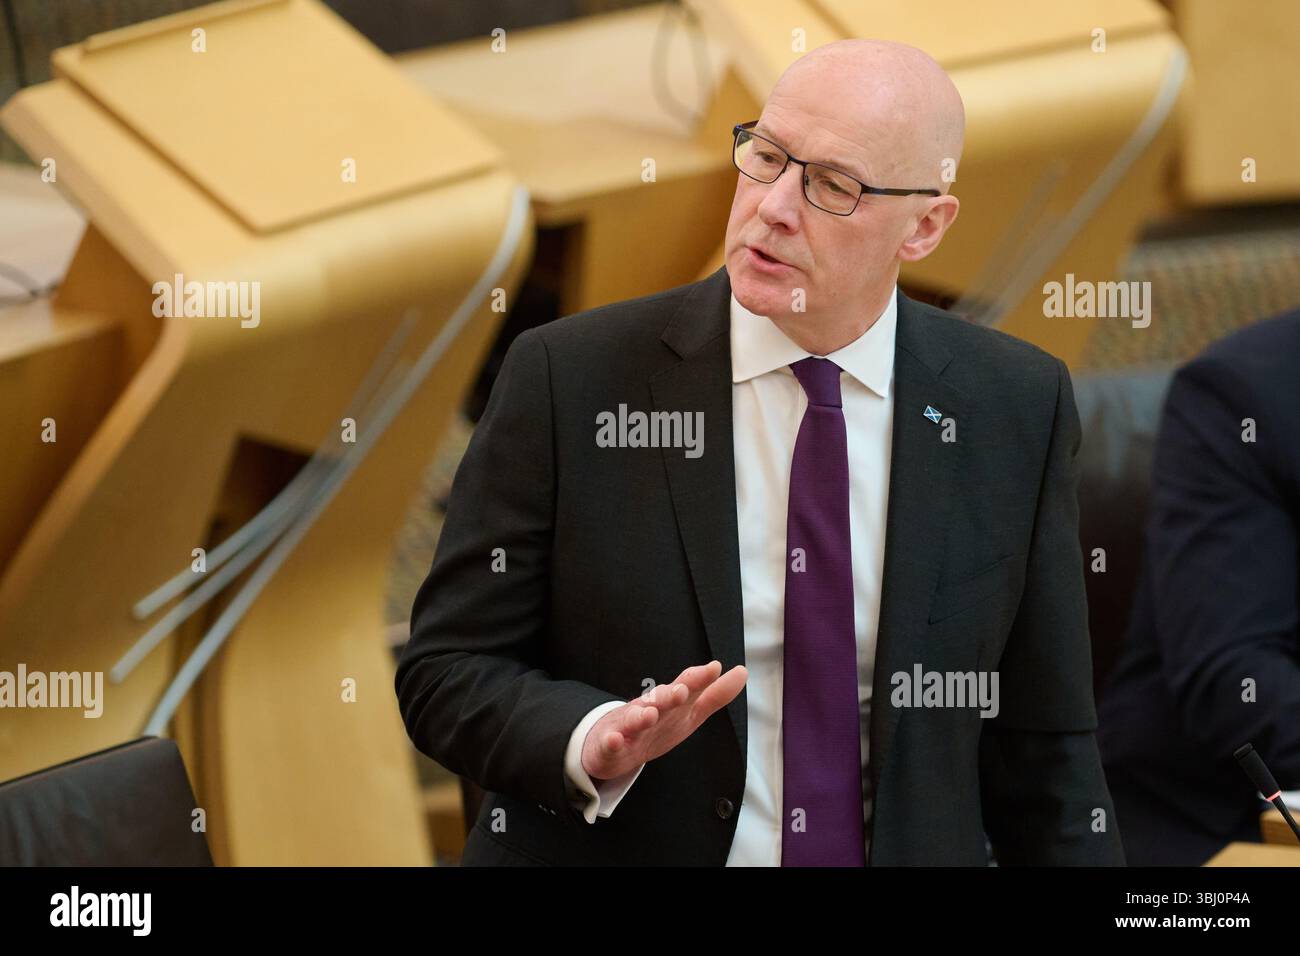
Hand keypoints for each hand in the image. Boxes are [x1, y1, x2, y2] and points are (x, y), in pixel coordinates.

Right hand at [581, 660, 747, 781]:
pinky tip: (615, 739)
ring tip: (650, 713)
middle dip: (669, 695)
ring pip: (633, 720)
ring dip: (641, 715)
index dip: (698, 680)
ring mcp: (627, 727)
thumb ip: (713, 695)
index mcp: (669, 705)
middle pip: (658, 701)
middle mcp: (648, 710)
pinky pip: (609, 745)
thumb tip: (742, 672)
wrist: (609, 744)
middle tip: (681, 691)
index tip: (714, 669)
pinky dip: (611, 742)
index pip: (684, 689)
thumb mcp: (687, 713)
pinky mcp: (608, 746)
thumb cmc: (655, 725)